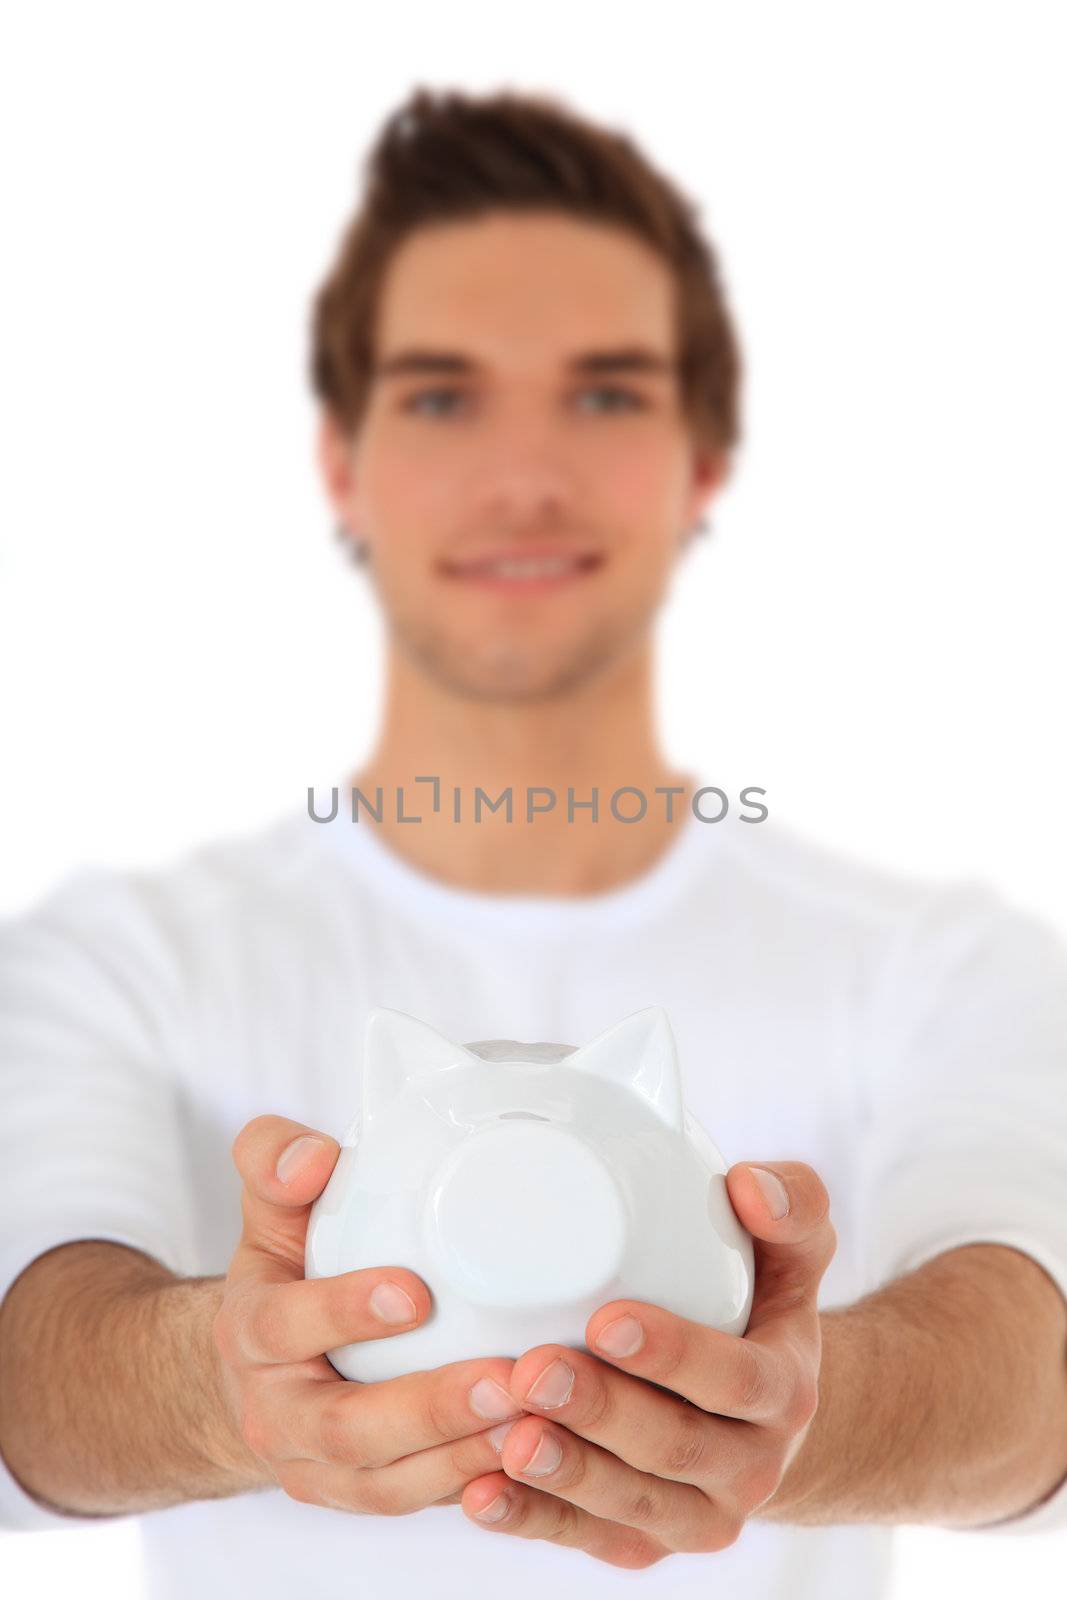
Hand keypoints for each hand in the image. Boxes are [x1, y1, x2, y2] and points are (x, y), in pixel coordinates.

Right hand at [212, 1115, 527, 1514]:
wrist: (258, 1367)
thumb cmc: (285, 1271)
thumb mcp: (270, 1210)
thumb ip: (274, 1160)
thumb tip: (312, 1156)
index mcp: (250, 1332)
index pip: (285, 1326)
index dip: (344, 1311)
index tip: (415, 1292)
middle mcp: (274, 1412)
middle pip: (346, 1426)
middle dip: (428, 1407)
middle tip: (504, 1378)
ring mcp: (314, 1468)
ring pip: (385, 1483)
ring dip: (460, 1456)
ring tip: (530, 1420)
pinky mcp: (358, 1495)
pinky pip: (412, 1502)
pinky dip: (469, 1485)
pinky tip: (526, 1452)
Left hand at [458, 1161, 835, 1567]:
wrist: (763, 1413)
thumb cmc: (760, 1306)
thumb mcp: (792, 1255)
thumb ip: (791, 1204)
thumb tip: (750, 1185)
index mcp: (784, 1393)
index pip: (737, 1379)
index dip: (674, 1355)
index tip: (606, 1320)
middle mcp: (750, 1467)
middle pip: (674, 1447)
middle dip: (601, 1412)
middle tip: (534, 1369)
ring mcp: (697, 1515)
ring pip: (631, 1505)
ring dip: (566, 1474)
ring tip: (509, 1438)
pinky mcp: (647, 1544)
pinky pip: (589, 1540)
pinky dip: (534, 1521)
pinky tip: (483, 1494)